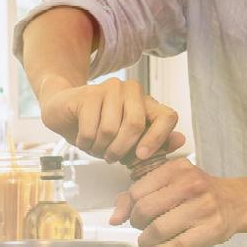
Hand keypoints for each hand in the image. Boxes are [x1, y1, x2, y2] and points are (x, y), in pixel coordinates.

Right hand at [38, 77, 184, 161]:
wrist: (65, 112)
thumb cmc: (100, 129)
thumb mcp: (130, 143)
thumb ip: (155, 143)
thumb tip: (181, 140)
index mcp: (148, 102)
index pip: (168, 117)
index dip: (158, 139)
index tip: (141, 156)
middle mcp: (132, 91)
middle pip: (135, 124)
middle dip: (121, 150)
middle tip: (110, 158)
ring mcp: (111, 88)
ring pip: (111, 129)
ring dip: (100, 148)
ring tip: (96, 147)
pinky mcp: (89, 93)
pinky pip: (91, 129)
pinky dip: (86, 143)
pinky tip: (83, 139)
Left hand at [109, 158, 246, 246]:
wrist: (238, 202)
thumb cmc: (199, 191)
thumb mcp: (173, 181)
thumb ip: (141, 192)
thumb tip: (114, 218)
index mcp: (177, 168)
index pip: (138, 190)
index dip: (129, 207)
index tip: (132, 215)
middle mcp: (190, 184)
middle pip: (146, 209)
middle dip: (136, 224)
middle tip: (139, 229)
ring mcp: (202, 207)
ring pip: (159, 229)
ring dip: (145, 241)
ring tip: (145, 243)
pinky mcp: (210, 229)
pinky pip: (176, 245)